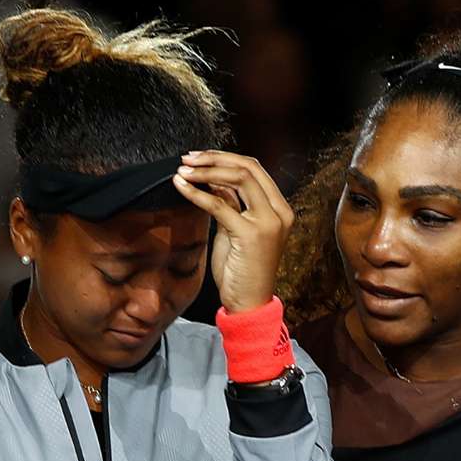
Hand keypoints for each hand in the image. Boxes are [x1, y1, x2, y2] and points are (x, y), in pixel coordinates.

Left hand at [173, 151, 293, 312]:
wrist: (249, 303)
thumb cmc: (242, 271)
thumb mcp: (235, 230)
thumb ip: (231, 204)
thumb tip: (214, 180)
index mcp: (280, 209)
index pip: (254, 168)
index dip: (224, 157)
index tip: (199, 157)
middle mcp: (279, 212)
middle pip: (247, 167)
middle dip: (214, 158)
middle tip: (187, 159)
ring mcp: (268, 222)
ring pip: (238, 177)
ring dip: (206, 170)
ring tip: (183, 170)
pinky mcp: (250, 234)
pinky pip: (220, 204)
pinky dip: (197, 192)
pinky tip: (181, 186)